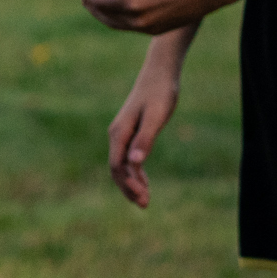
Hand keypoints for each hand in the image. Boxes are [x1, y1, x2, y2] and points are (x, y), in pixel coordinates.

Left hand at [75, 0, 231, 33]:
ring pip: (117, 24)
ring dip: (103, 14)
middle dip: (91, 6)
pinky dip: (118, 19)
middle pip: (105, 16)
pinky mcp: (158, 29)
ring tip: (94, 2)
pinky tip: (118, 8)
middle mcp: (139, 21)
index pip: (100, 2)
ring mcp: (149, 28)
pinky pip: (130, 27)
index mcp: (134, 4)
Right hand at [106, 39, 187, 207]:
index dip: (128, 184)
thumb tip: (135, 163)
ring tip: (145, 200)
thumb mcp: (157, 117)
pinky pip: (127, 157)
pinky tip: (144, 181)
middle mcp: (116, 134)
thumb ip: (145, 139)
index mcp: (119, 133)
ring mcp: (121, 133)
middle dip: (128, 188)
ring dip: (131, 183)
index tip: (143, 198)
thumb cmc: (160, 93)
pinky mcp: (130, 132)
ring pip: (121, 165)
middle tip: (145, 204)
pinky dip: (134, 172)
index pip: (117, 166)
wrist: (160, 72)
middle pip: (116, 169)